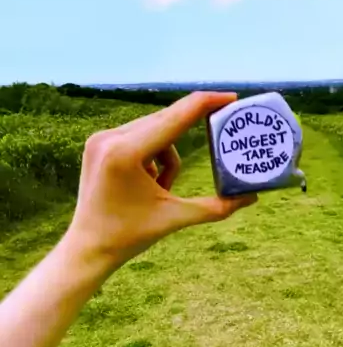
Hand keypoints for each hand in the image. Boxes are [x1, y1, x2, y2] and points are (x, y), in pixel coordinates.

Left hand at [68, 91, 256, 268]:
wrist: (88, 248)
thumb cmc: (129, 236)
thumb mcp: (175, 217)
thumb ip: (215, 207)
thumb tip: (251, 197)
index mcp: (126, 153)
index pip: (175, 117)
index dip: (206, 104)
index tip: (231, 98)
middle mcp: (110, 138)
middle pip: (165, 120)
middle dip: (191, 131)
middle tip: (222, 126)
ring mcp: (101, 139)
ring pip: (153, 130)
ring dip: (168, 152)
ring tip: (164, 188)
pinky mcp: (98, 144)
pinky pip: (138, 136)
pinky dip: (153, 154)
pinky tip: (149, 182)